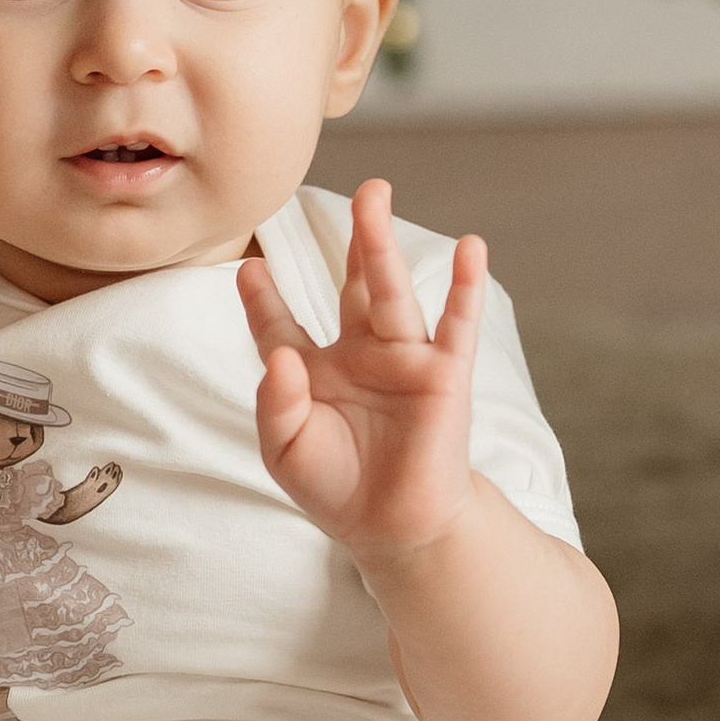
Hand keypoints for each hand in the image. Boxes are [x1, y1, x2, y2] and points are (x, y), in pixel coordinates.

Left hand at [238, 182, 484, 573]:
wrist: (393, 529)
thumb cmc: (335, 487)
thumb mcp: (285, 450)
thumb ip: (273, 403)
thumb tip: (281, 357)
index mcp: (312, 371)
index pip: (280, 324)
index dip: (262, 298)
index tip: (248, 267)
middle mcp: (359, 354)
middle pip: (350, 286)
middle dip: (352, 239)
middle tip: (357, 191)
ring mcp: (403, 360)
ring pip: (390, 292)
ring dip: (381, 245)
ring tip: (376, 196)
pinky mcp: (443, 377)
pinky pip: (454, 325)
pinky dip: (464, 288)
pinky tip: (471, 249)